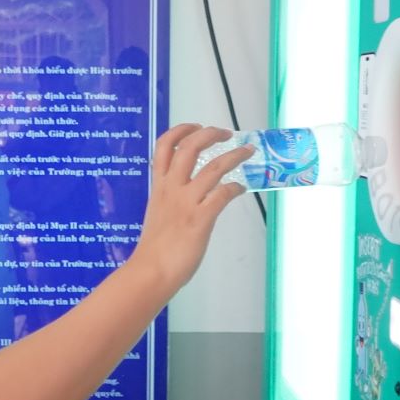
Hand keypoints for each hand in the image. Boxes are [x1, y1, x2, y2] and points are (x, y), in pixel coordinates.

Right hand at [129, 124, 253, 290]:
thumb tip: (187, 197)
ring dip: (234, 156)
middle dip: (210, 134)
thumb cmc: (154, 249)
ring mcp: (186, 203)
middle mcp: (172, 189)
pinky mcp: (200, 220)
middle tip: (226, 133)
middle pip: (189, 148)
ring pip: (213, 168)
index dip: (181, 131)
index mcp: (159, 187)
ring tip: (247, 151)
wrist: (151, 272)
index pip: (164, 147)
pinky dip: (235, 187)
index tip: (196, 127)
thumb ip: (170, 200)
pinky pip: (223, 194)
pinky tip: (241, 189)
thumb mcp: (157, 213)